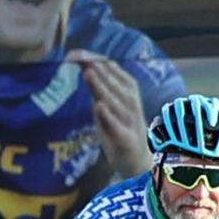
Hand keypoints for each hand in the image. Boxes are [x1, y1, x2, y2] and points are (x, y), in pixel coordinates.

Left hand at [80, 54, 147, 179]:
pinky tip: (99, 106)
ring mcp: (131, 124)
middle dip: (100, 70)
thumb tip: (85, 69)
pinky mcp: (126, 140)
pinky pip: (117, 127)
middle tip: (82, 57)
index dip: (102, 63)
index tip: (82, 53)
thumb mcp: (107, 110)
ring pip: (117, 103)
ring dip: (103, 87)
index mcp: (130, 97)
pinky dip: (108, 116)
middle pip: (117, 86)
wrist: (136, 165)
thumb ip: (98, 92)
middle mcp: (132, 107)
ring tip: (89, 73)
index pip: (118, 75)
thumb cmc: (120, 133)